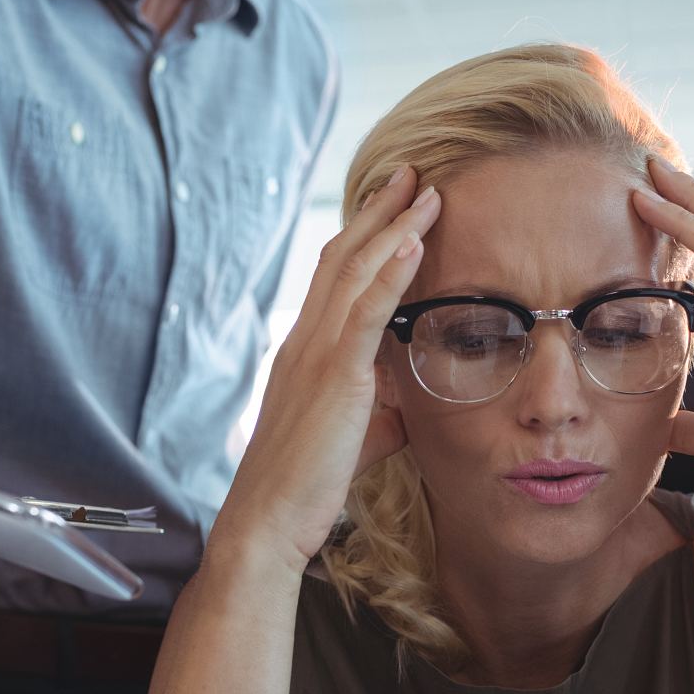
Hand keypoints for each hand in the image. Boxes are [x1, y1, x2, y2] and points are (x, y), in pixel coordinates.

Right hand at [207, 168, 442, 571]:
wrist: (268, 522)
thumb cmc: (306, 488)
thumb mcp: (354, 439)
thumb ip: (380, 413)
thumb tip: (408, 406)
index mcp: (303, 351)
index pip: (334, 276)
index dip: (364, 235)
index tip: (393, 203)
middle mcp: (303, 341)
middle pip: (343, 257)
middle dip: (379, 211)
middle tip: (411, 172)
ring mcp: (314, 356)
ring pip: (355, 273)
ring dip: (393, 227)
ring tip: (425, 191)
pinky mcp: (333, 379)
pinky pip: (363, 314)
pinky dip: (390, 273)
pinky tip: (413, 242)